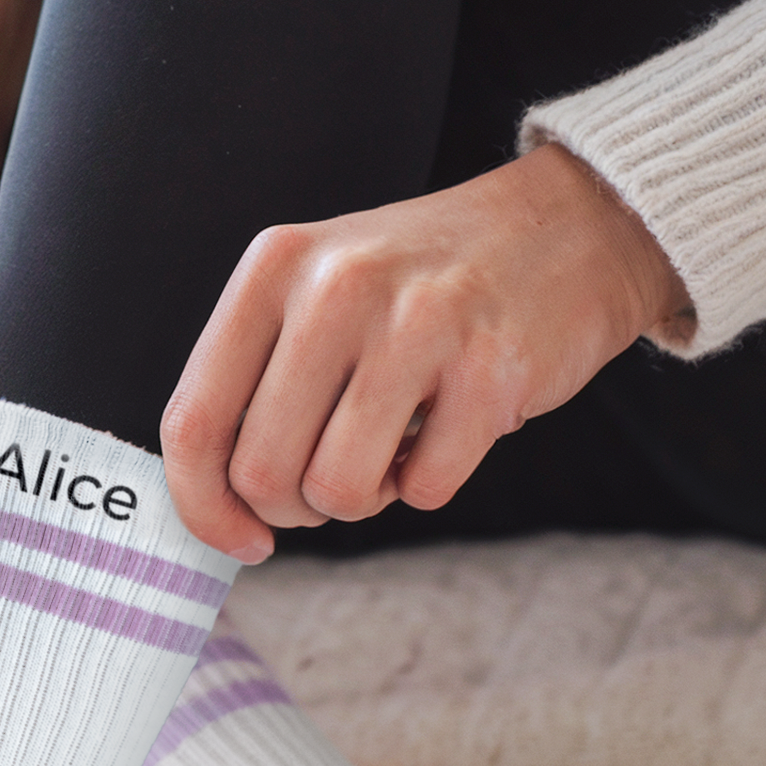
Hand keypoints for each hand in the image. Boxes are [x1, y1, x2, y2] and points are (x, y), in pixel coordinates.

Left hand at [161, 143, 690, 559]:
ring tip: (391, 450)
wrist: (572, 227)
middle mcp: (334, 287)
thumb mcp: (317, 295)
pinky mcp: (489, 366)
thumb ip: (254, 385)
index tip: (239, 539)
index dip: (204, 506)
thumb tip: (215, 510)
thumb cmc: (423, 285)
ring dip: (362, 499)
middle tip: (335, 478)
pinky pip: (425, 489)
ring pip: (337, 490)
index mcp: (273, 269)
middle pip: (261, 474)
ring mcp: (415, 323)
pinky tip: (449, 428)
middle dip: (296, 506)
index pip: (193, 424)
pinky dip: (431, 483)